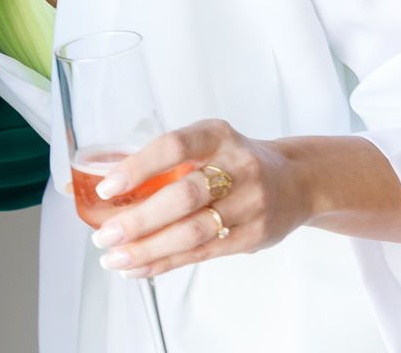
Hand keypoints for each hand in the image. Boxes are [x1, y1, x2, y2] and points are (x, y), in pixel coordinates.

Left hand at [87, 119, 310, 279]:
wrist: (297, 181)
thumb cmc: (234, 160)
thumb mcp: (209, 142)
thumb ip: (169, 159)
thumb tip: (106, 188)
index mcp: (217, 134)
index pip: (174, 146)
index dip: (138, 166)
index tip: (105, 187)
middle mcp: (238, 166)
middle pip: (182, 196)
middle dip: (138, 220)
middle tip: (103, 235)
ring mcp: (250, 203)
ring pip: (193, 231)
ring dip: (148, 249)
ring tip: (114, 258)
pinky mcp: (254, 236)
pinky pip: (203, 253)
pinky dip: (166, 262)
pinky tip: (139, 267)